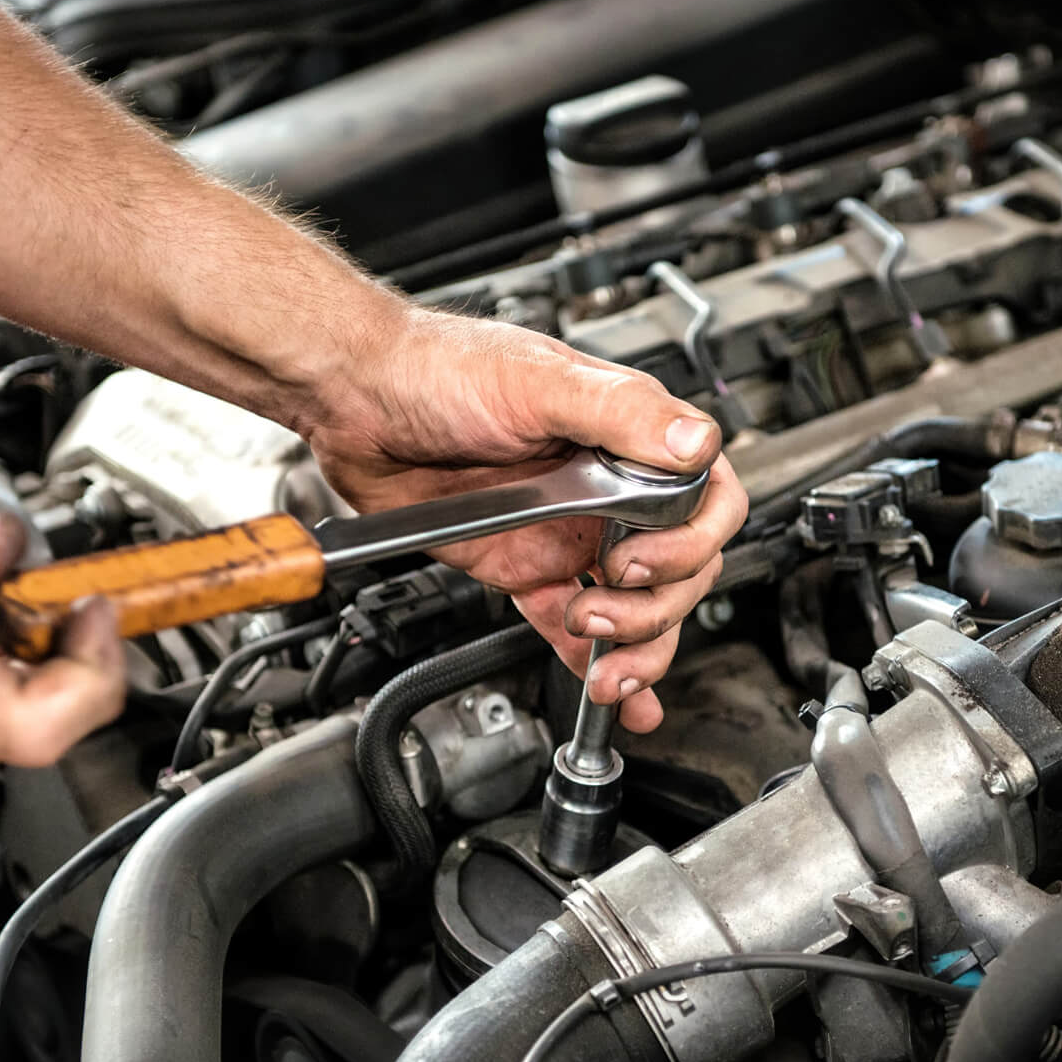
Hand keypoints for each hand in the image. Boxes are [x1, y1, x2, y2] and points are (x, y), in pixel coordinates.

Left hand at [292, 308, 747, 732]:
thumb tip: (696, 445)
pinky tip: (612, 693)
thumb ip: (622, 413)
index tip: (644, 562)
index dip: (691, 544)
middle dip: (657, 609)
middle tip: (602, 610)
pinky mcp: (526, 567)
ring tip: (602, 666)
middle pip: (680, 569)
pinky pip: (569, 624)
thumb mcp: (538, 380)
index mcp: (627, 439)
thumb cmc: (438, 368)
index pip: (706, 501)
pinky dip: (591, 661)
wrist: (356, 401)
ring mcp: (569, 531)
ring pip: (635, 606)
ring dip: (635, 646)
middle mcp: (607, 489)